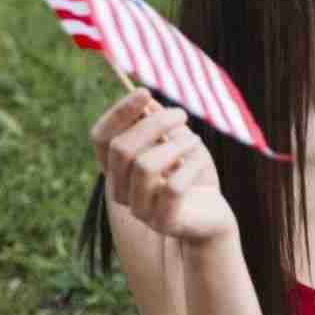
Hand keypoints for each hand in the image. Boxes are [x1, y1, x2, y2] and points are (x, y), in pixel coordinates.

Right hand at [89, 90, 237, 245]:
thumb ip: (159, 124)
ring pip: (145, 166)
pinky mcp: (163, 223)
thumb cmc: (192, 175)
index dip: (119, 112)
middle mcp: (120, 190)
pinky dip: (191, 167)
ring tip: (195, 141)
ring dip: (175, 145)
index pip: (101, 137)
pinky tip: (201, 161)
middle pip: (122, 148)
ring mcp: (139, 209)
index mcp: (117, 169)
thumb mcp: (177, 143)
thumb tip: (145, 99)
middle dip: (154, 124)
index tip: (145, 91)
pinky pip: (173, 188)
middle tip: (182, 114)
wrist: (213, 216)